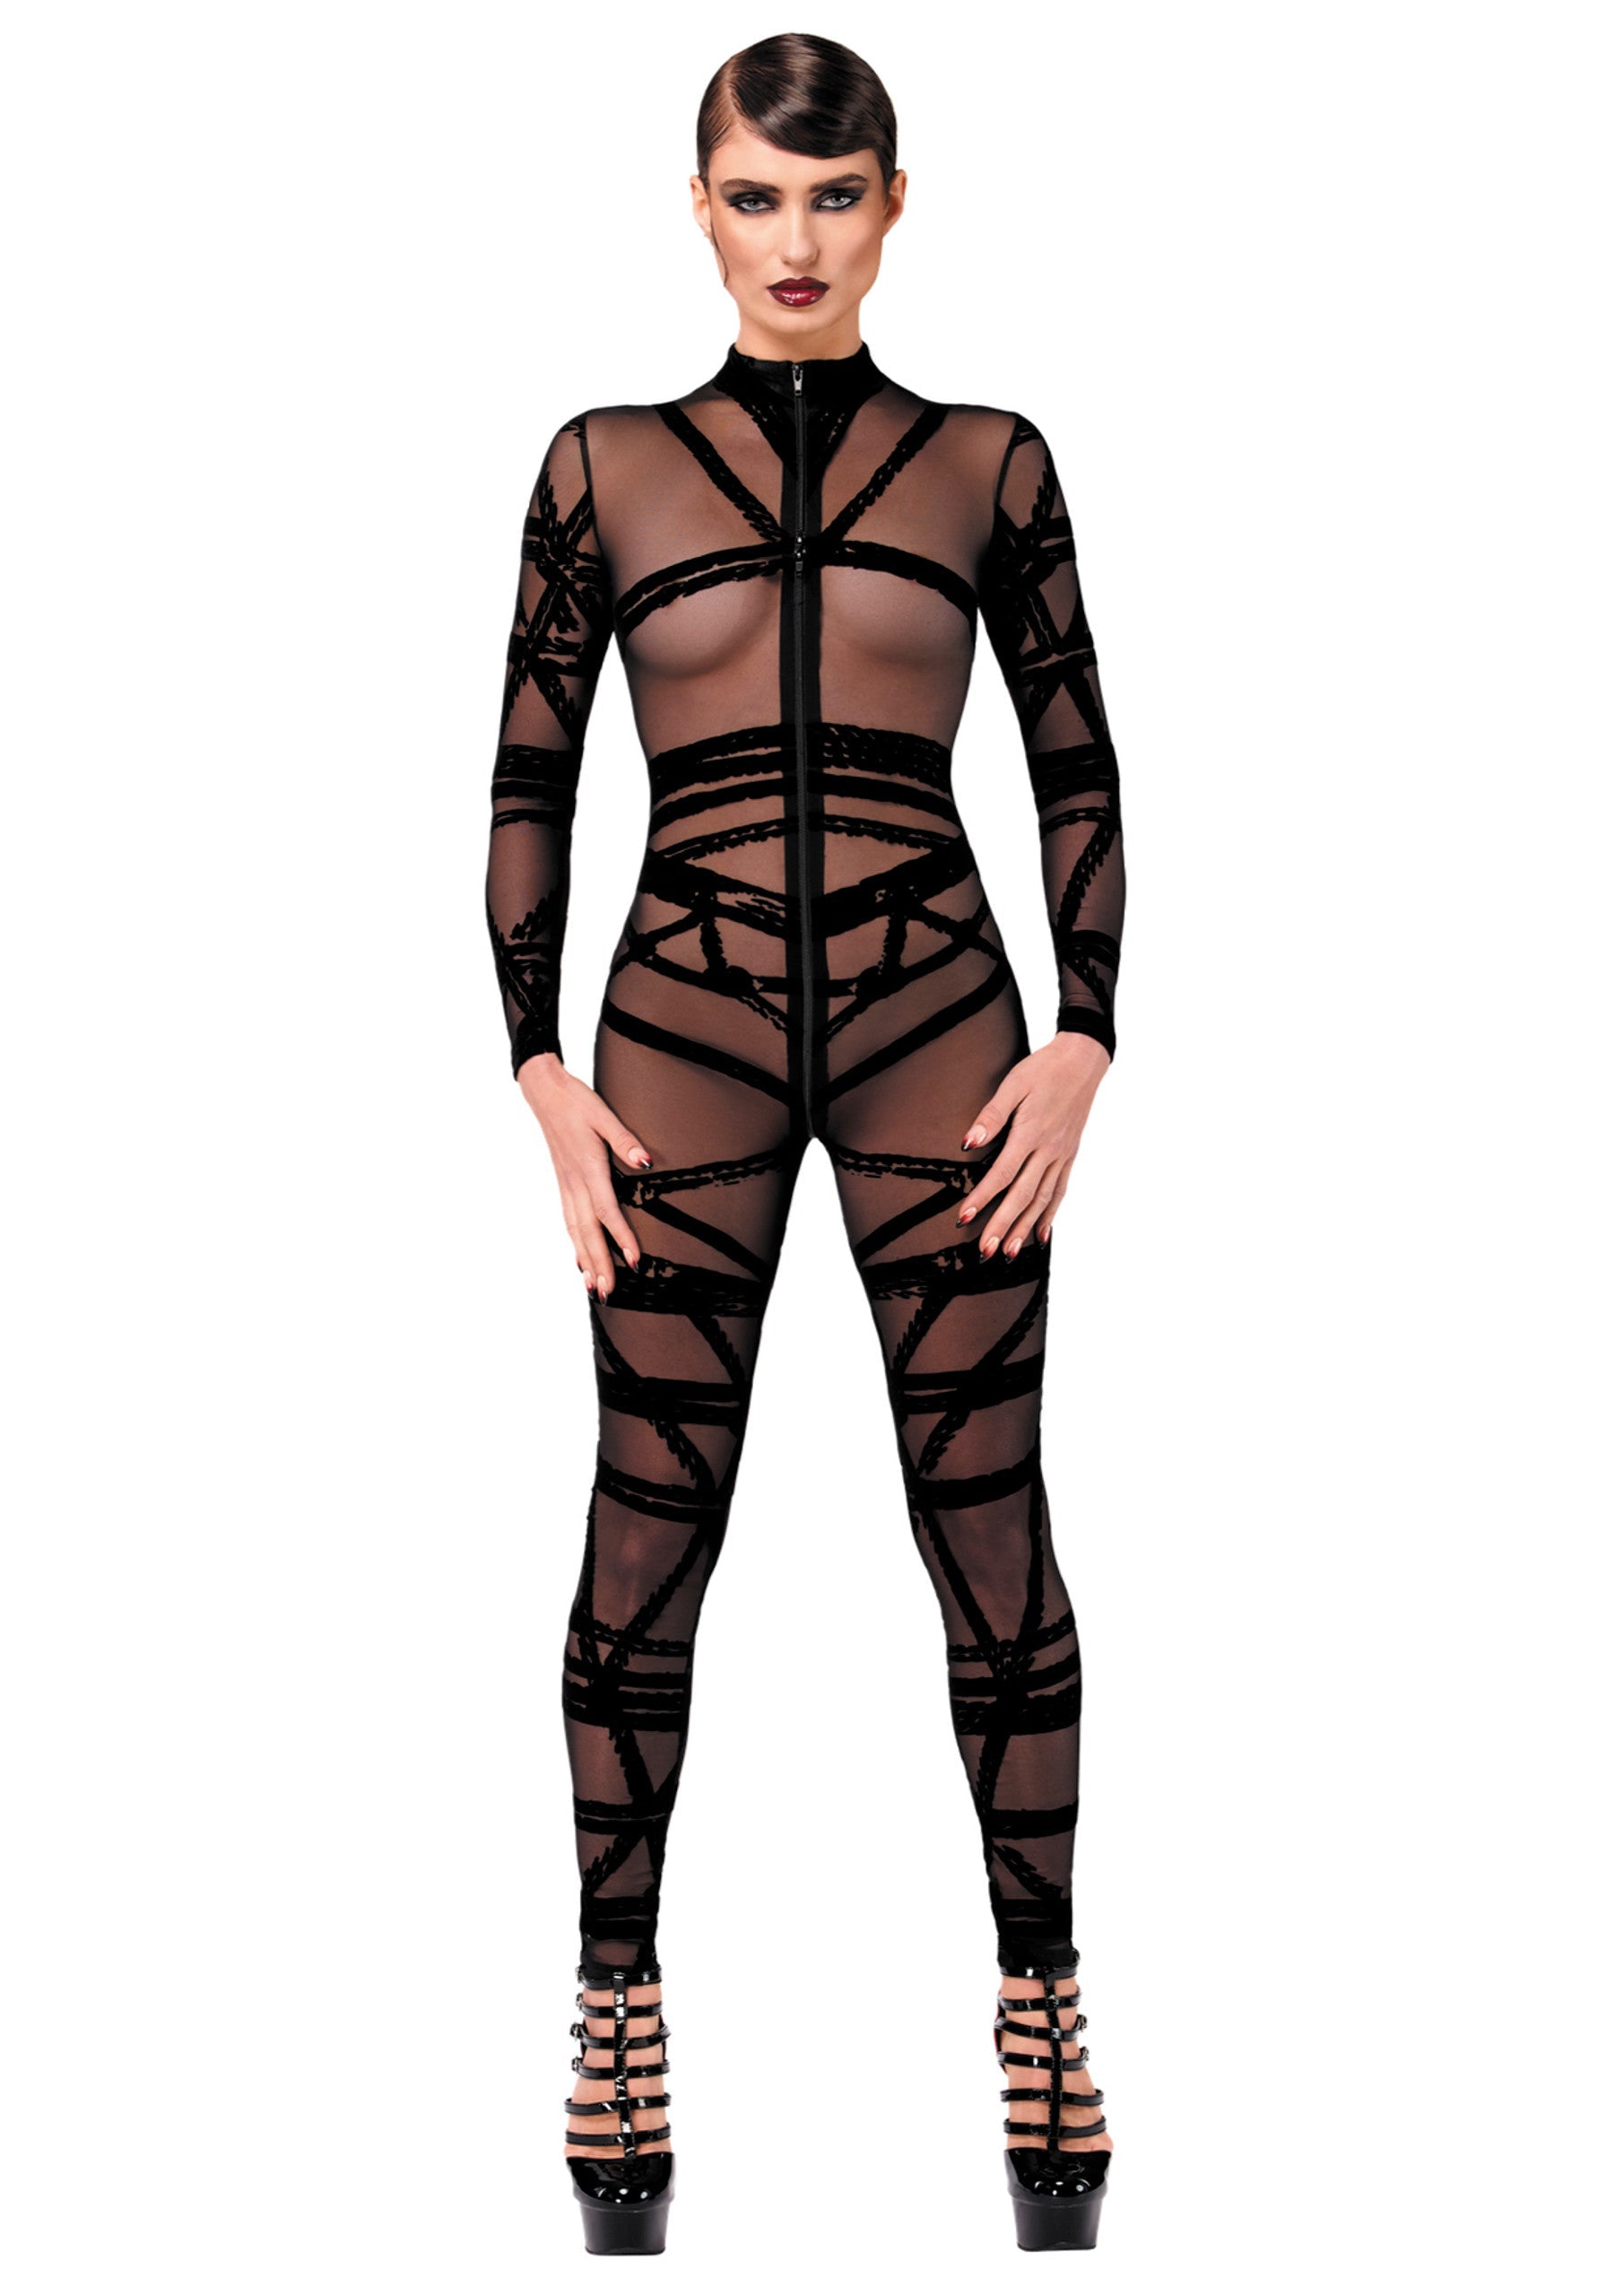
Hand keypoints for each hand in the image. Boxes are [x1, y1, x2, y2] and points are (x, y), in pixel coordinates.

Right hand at [516, 1053, 652, 1301]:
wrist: (545, 1093)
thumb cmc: (577, 1102)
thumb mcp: (604, 1115)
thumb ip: (625, 1140)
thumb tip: (646, 1161)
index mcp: (587, 1168)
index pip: (606, 1210)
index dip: (620, 1237)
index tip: (632, 1261)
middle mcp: (574, 1183)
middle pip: (587, 1231)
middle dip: (598, 1264)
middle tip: (607, 1293)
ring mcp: (566, 1185)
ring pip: (575, 1231)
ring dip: (585, 1261)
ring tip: (592, 1289)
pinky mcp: (563, 1184)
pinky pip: (568, 1221)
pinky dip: (575, 1244)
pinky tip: (579, 1260)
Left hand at [957, 1034, 1110, 1257]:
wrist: (1083, 1061)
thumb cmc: (1043, 1069)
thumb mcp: (1013, 1084)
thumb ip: (991, 1115)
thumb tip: (968, 1143)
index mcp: (1031, 1133)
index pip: (1002, 1174)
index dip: (982, 1198)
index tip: (964, 1218)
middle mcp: (1048, 1150)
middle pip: (1022, 1195)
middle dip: (1002, 1225)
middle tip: (984, 1251)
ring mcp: (1062, 1155)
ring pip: (1042, 1199)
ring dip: (1024, 1228)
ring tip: (1008, 1252)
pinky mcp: (1070, 1155)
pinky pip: (1060, 1191)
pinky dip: (1050, 1216)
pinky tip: (1041, 1236)